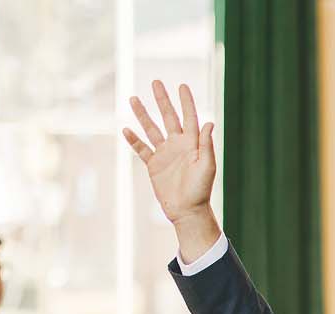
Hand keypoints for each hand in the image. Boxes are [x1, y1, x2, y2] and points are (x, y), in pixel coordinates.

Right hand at [123, 81, 220, 259]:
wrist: (187, 210)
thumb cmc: (200, 190)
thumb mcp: (206, 166)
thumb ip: (206, 144)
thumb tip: (208, 122)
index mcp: (192, 144)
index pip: (189, 118)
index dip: (186, 102)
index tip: (182, 85)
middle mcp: (178, 145)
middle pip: (168, 117)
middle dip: (162, 100)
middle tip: (156, 82)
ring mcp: (165, 154)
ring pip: (151, 129)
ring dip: (143, 114)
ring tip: (133, 98)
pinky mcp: (154, 165)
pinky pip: (141, 149)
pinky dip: (133, 140)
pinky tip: (126, 129)